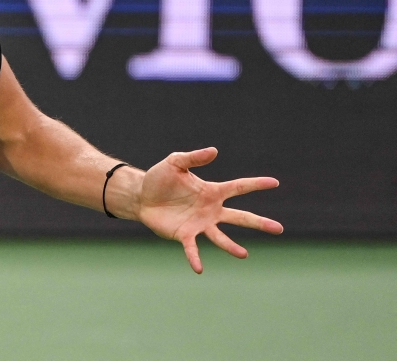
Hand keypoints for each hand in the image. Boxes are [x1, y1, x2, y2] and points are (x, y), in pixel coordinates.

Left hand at [137, 147, 282, 273]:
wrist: (141, 196)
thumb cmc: (160, 178)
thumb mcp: (175, 163)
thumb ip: (194, 157)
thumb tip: (214, 151)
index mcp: (211, 191)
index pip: (238, 187)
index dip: (256, 184)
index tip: (275, 183)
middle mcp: (210, 210)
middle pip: (240, 217)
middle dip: (259, 223)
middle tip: (279, 229)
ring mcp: (199, 224)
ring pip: (220, 237)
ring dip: (232, 246)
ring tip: (244, 254)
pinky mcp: (184, 235)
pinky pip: (192, 248)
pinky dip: (195, 258)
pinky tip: (199, 269)